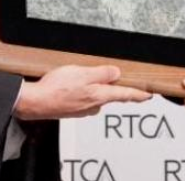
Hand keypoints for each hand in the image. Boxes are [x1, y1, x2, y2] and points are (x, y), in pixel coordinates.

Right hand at [14, 65, 150, 119]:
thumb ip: (101, 73)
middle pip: (110, 95)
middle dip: (112, 86)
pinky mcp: (73, 110)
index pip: (124, 95)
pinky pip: (84, 98)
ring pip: (96, 96)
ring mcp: (83, 109)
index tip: (149, 95)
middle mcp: (94, 105)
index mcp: (99, 95)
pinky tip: (73, 86)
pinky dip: (82, 92)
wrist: (35, 103)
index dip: (138, 94)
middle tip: (111, 76)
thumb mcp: (82, 73)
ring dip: (94, 88)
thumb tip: (116, 74)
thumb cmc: (56, 88)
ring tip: (82, 76)